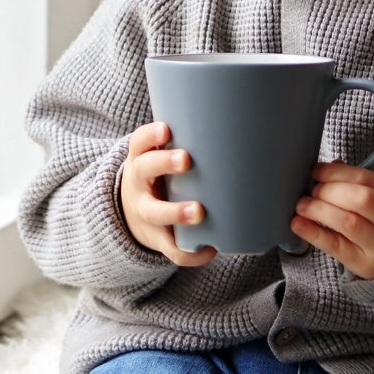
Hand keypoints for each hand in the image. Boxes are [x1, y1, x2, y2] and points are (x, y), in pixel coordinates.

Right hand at [119, 121, 217, 266]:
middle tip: (186, 159)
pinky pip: (170, 248)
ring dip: (176, 211)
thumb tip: (240, 121)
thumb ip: (188, 142)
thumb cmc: (162, 176)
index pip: (139, 142)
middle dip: (164, 163)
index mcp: (141, 158)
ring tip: (199, 211)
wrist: (133, 212)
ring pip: (155, 212)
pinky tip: (210, 248)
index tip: (167, 129)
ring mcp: (145, 212)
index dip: (150, 135)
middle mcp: (139, 183)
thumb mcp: (160, 156)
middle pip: (144, 170)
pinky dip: (190, 252)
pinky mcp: (156, 237)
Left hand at [291, 161, 373, 279]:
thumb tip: (323, 169)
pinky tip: (297, 224)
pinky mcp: (364, 264)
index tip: (315, 170)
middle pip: (361, 200)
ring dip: (319, 210)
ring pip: (349, 223)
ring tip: (302, 205)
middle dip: (329, 191)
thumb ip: (356, 182)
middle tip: (312, 190)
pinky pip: (336, 247)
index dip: (335, 172)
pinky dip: (313, 233)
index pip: (365, 179)